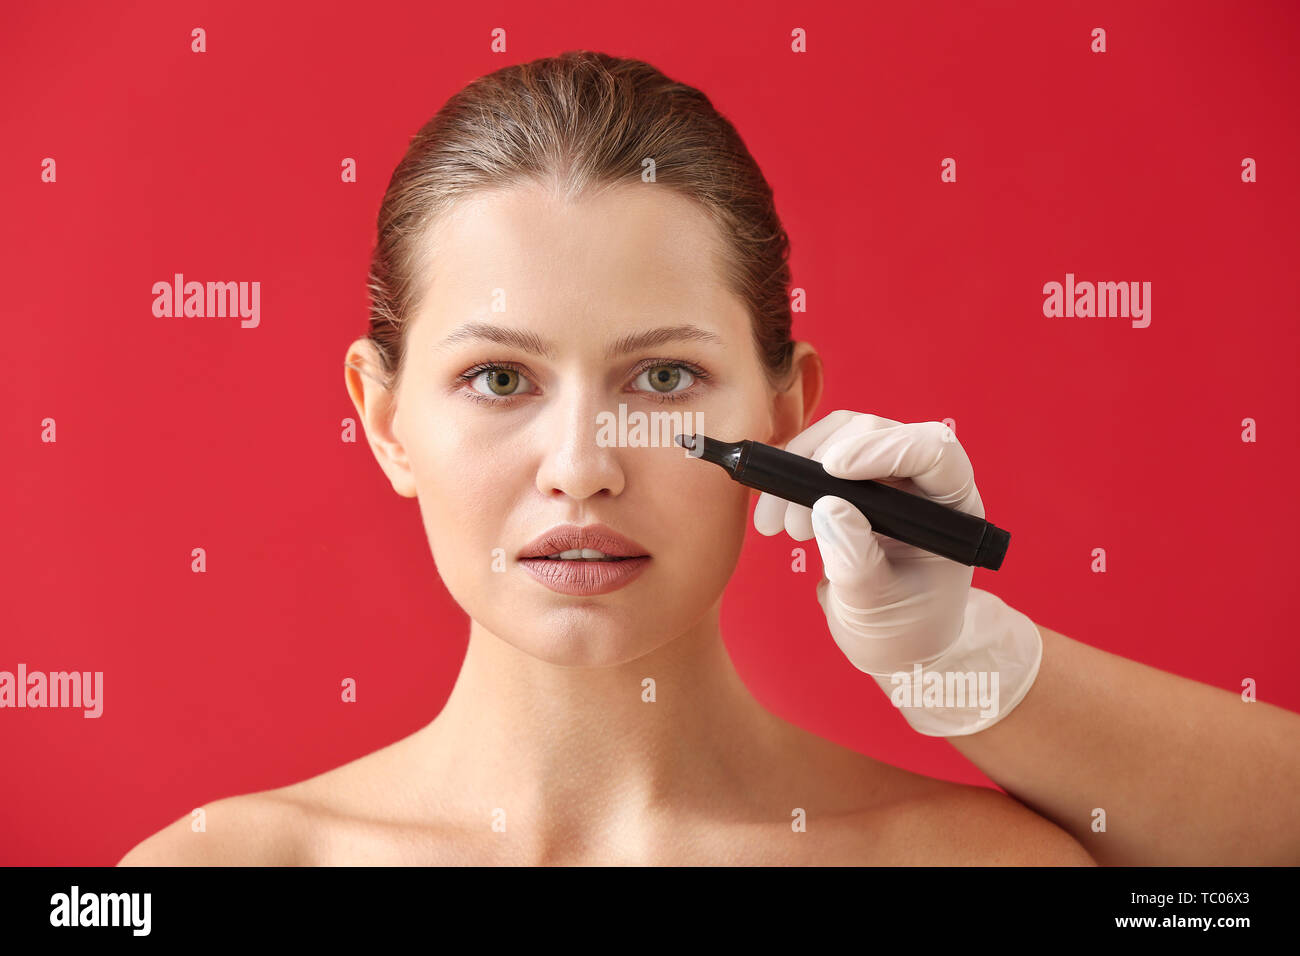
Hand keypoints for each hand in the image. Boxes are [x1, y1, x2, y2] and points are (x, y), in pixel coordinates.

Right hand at [754, 409, 1042, 735]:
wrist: (894, 639)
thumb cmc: (902, 628)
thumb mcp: (876, 607)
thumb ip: (856, 561)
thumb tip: (827, 507)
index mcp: (952, 507)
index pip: (933, 452)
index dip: (883, 450)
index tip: (830, 471)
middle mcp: (926, 480)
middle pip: (879, 433)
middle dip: (825, 465)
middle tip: (795, 526)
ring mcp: (890, 474)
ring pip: (843, 434)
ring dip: (800, 468)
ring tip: (781, 527)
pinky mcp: (856, 478)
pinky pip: (819, 452)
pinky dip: (790, 476)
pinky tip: (777, 516)